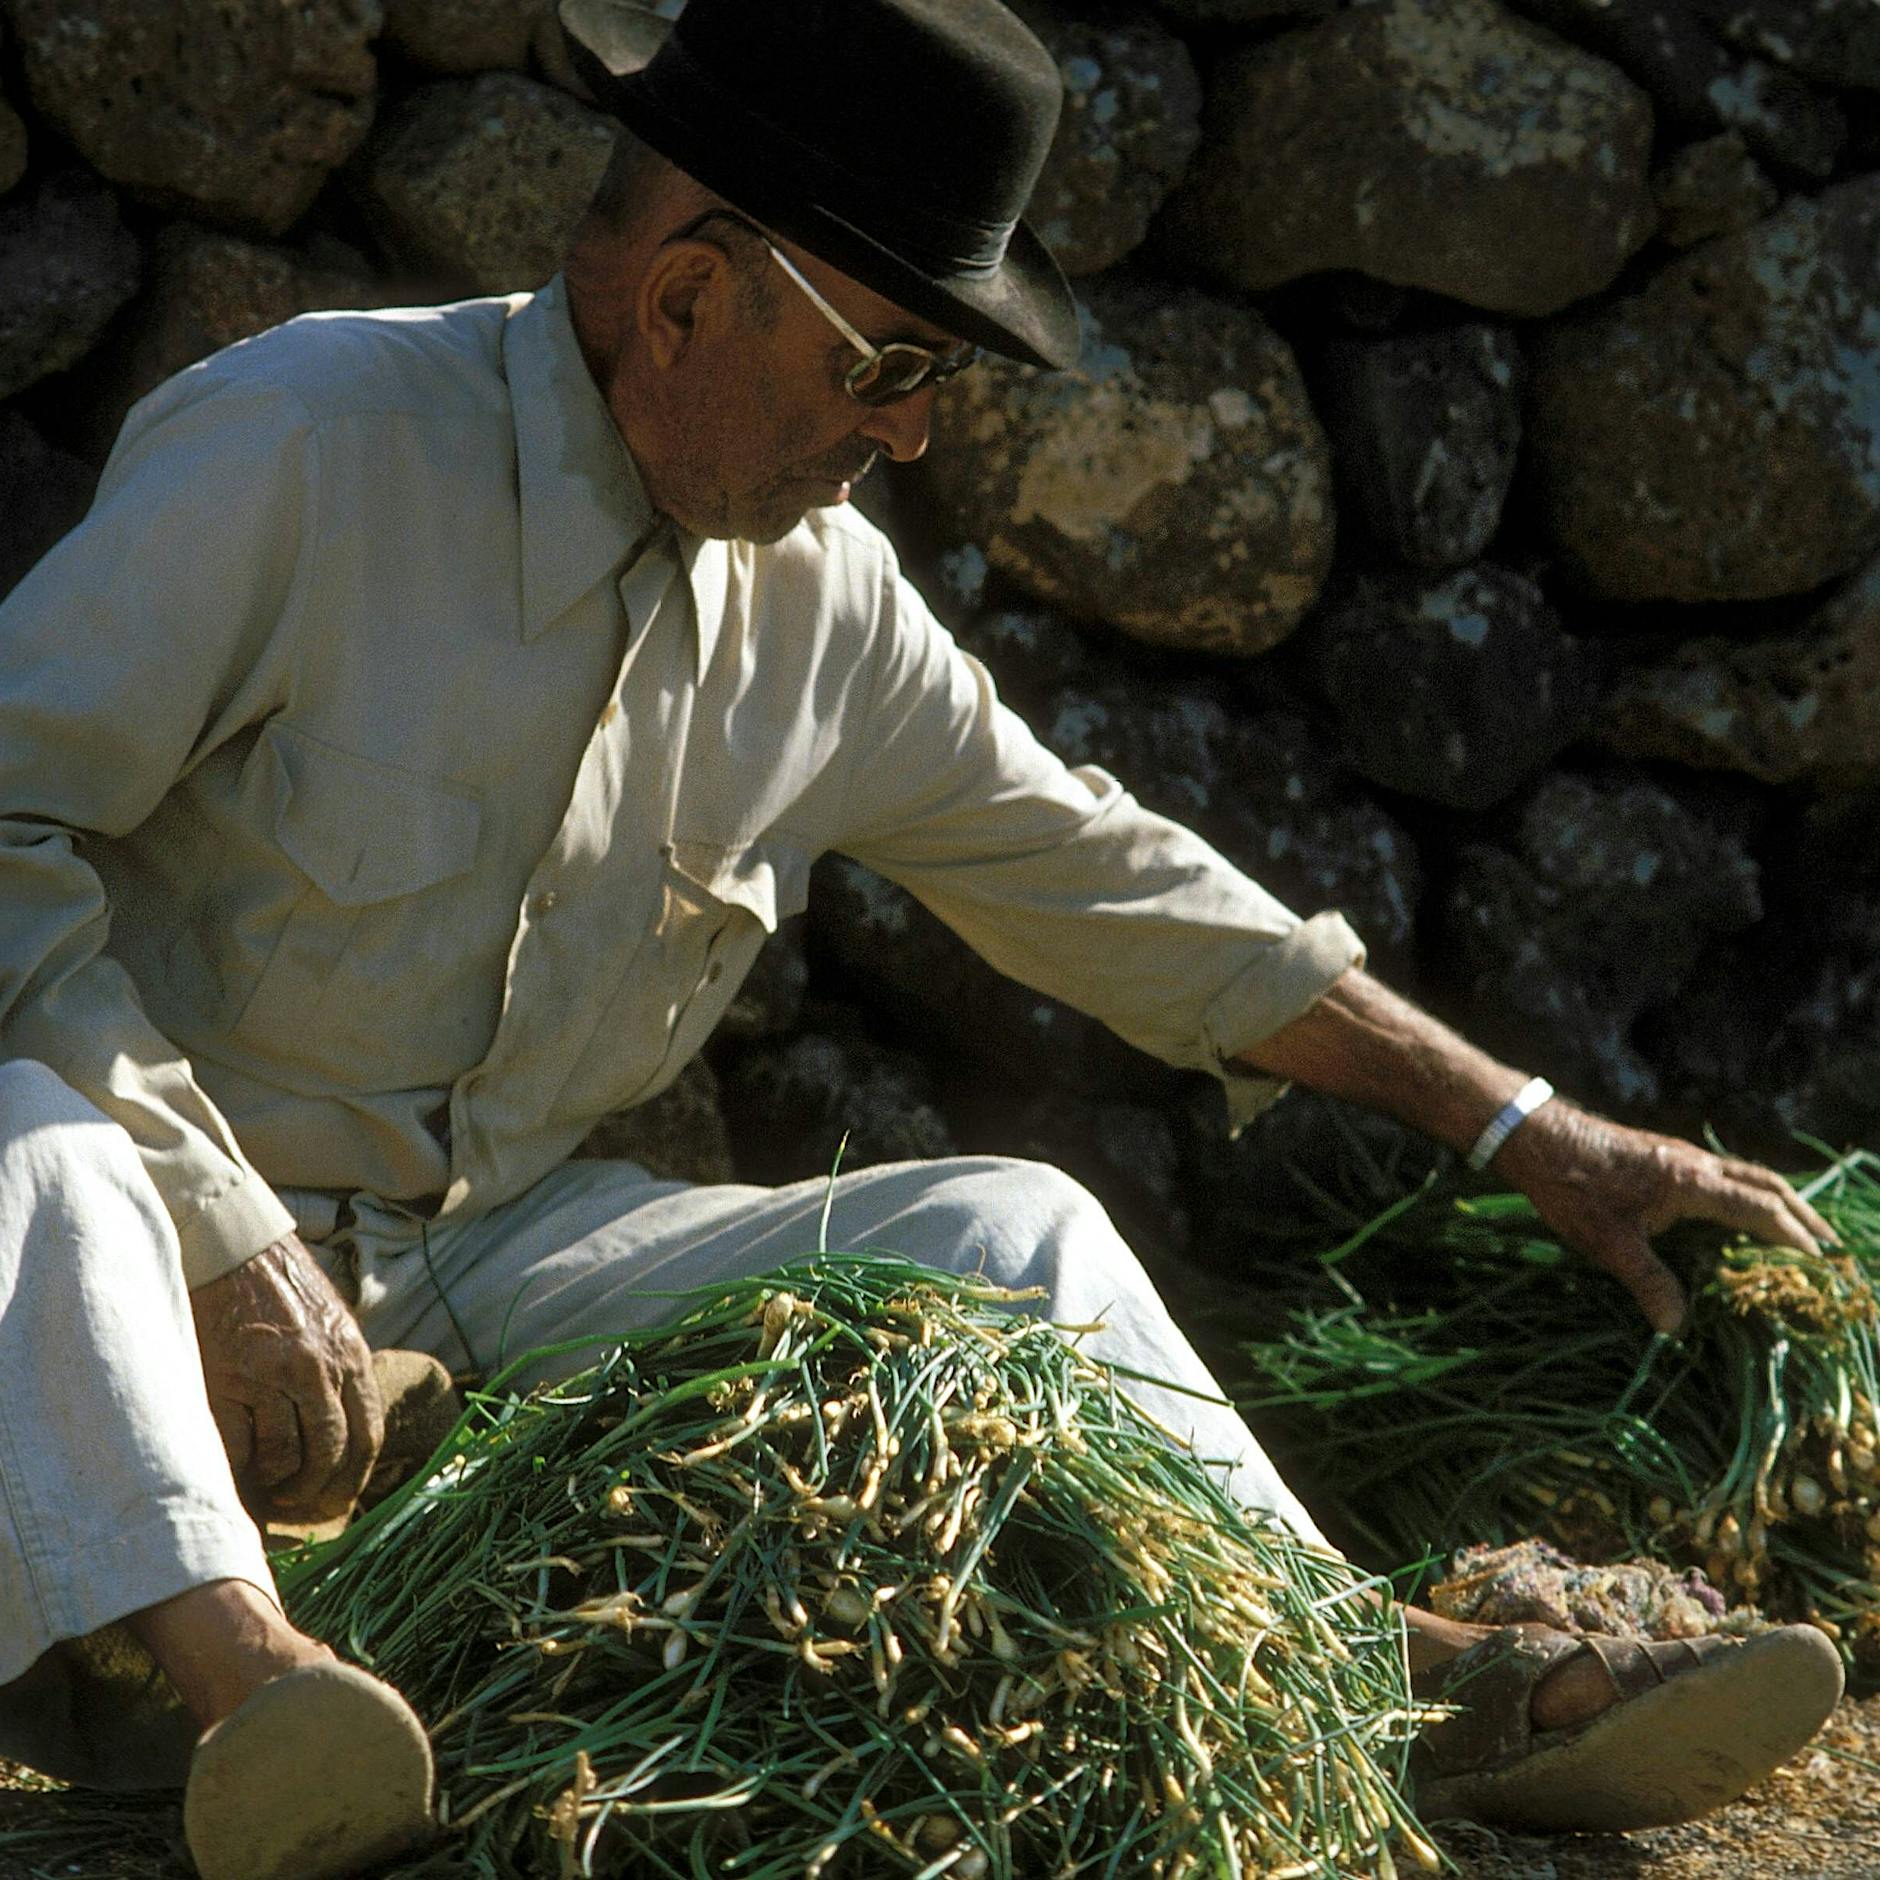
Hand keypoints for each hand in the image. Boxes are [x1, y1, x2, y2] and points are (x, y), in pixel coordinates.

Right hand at [189, 1235, 383, 1520]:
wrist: (233, 1247)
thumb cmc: (282, 1288)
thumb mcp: (332, 1323)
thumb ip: (342, 1371)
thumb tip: (345, 1435)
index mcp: (351, 1356)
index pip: (368, 1436)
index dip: (353, 1478)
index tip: (337, 1500)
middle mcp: (318, 1369)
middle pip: (330, 1453)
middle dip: (315, 1490)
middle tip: (297, 1504)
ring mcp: (272, 1376)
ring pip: (286, 1456)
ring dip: (277, 1483)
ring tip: (266, 1487)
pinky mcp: (227, 1380)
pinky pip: (240, 1447)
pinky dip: (239, 1470)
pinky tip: (236, 1471)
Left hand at [1496, 1101, 1836, 1335]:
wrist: (1535, 1135)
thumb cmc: (1572, 1188)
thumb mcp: (1608, 1243)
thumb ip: (1648, 1283)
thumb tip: (1676, 1328)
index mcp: (1694, 1183)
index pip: (1762, 1211)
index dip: (1794, 1239)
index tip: (1821, 1266)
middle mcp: (1697, 1163)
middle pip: (1767, 1186)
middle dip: (1802, 1216)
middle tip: (1829, 1248)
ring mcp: (1682, 1155)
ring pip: (1747, 1174)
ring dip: (1779, 1201)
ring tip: (1799, 1230)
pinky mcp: (1664, 1154)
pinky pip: (1725, 1172)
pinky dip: (1749, 1192)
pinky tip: (1740, 1211)